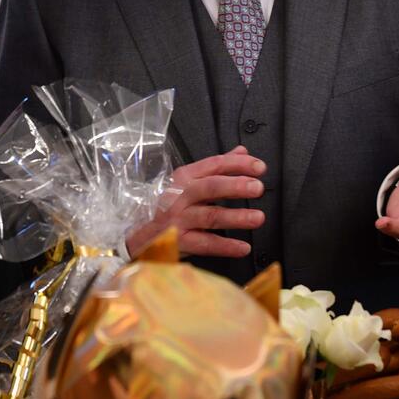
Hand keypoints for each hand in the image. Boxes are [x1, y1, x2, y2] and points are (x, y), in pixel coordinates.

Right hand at [127, 146, 264, 257]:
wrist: (138, 234)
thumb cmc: (168, 205)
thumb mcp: (188, 182)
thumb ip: (216, 167)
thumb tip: (242, 151)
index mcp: (185, 177)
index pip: (214, 165)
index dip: (239, 164)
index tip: (260, 167)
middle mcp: (180, 196)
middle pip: (210, 187)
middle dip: (236, 186)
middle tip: (258, 188)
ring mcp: (178, 219)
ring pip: (209, 216)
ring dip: (236, 217)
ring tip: (258, 218)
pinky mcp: (178, 241)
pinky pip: (204, 244)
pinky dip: (225, 246)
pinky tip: (243, 247)